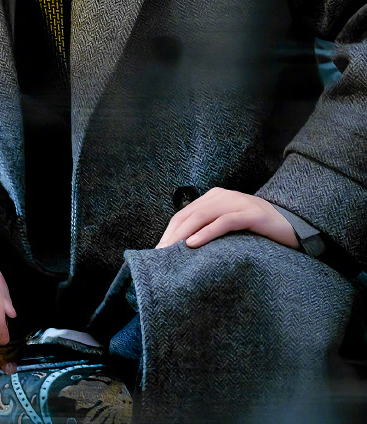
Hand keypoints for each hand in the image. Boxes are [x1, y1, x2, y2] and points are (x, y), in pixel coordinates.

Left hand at [155, 188, 298, 250]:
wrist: (293, 226)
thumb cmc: (257, 231)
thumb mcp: (229, 226)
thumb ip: (210, 229)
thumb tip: (184, 248)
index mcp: (214, 197)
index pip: (184, 214)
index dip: (169, 231)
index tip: (157, 251)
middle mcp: (222, 196)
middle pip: (189, 214)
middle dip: (171, 234)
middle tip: (159, 254)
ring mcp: (237, 202)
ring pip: (202, 216)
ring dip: (183, 234)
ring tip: (170, 250)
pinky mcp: (250, 214)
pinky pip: (224, 222)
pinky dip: (206, 232)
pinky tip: (193, 244)